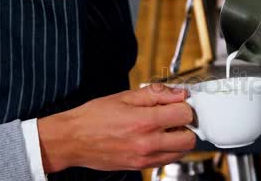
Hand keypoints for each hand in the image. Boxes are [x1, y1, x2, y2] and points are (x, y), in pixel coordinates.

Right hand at [38, 84, 195, 172]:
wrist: (71, 140)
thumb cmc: (94, 117)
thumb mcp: (125, 96)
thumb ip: (156, 94)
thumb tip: (179, 93)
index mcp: (144, 121)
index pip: (185, 114)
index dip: (185, 105)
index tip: (179, 102)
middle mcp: (147, 143)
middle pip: (189, 138)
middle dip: (187, 125)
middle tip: (175, 116)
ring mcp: (144, 158)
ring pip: (181, 152)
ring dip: (179, 139)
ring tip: (165, 128)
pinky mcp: (140, 166)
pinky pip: (167, 160)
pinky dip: (169, 150)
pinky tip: (156, 138)